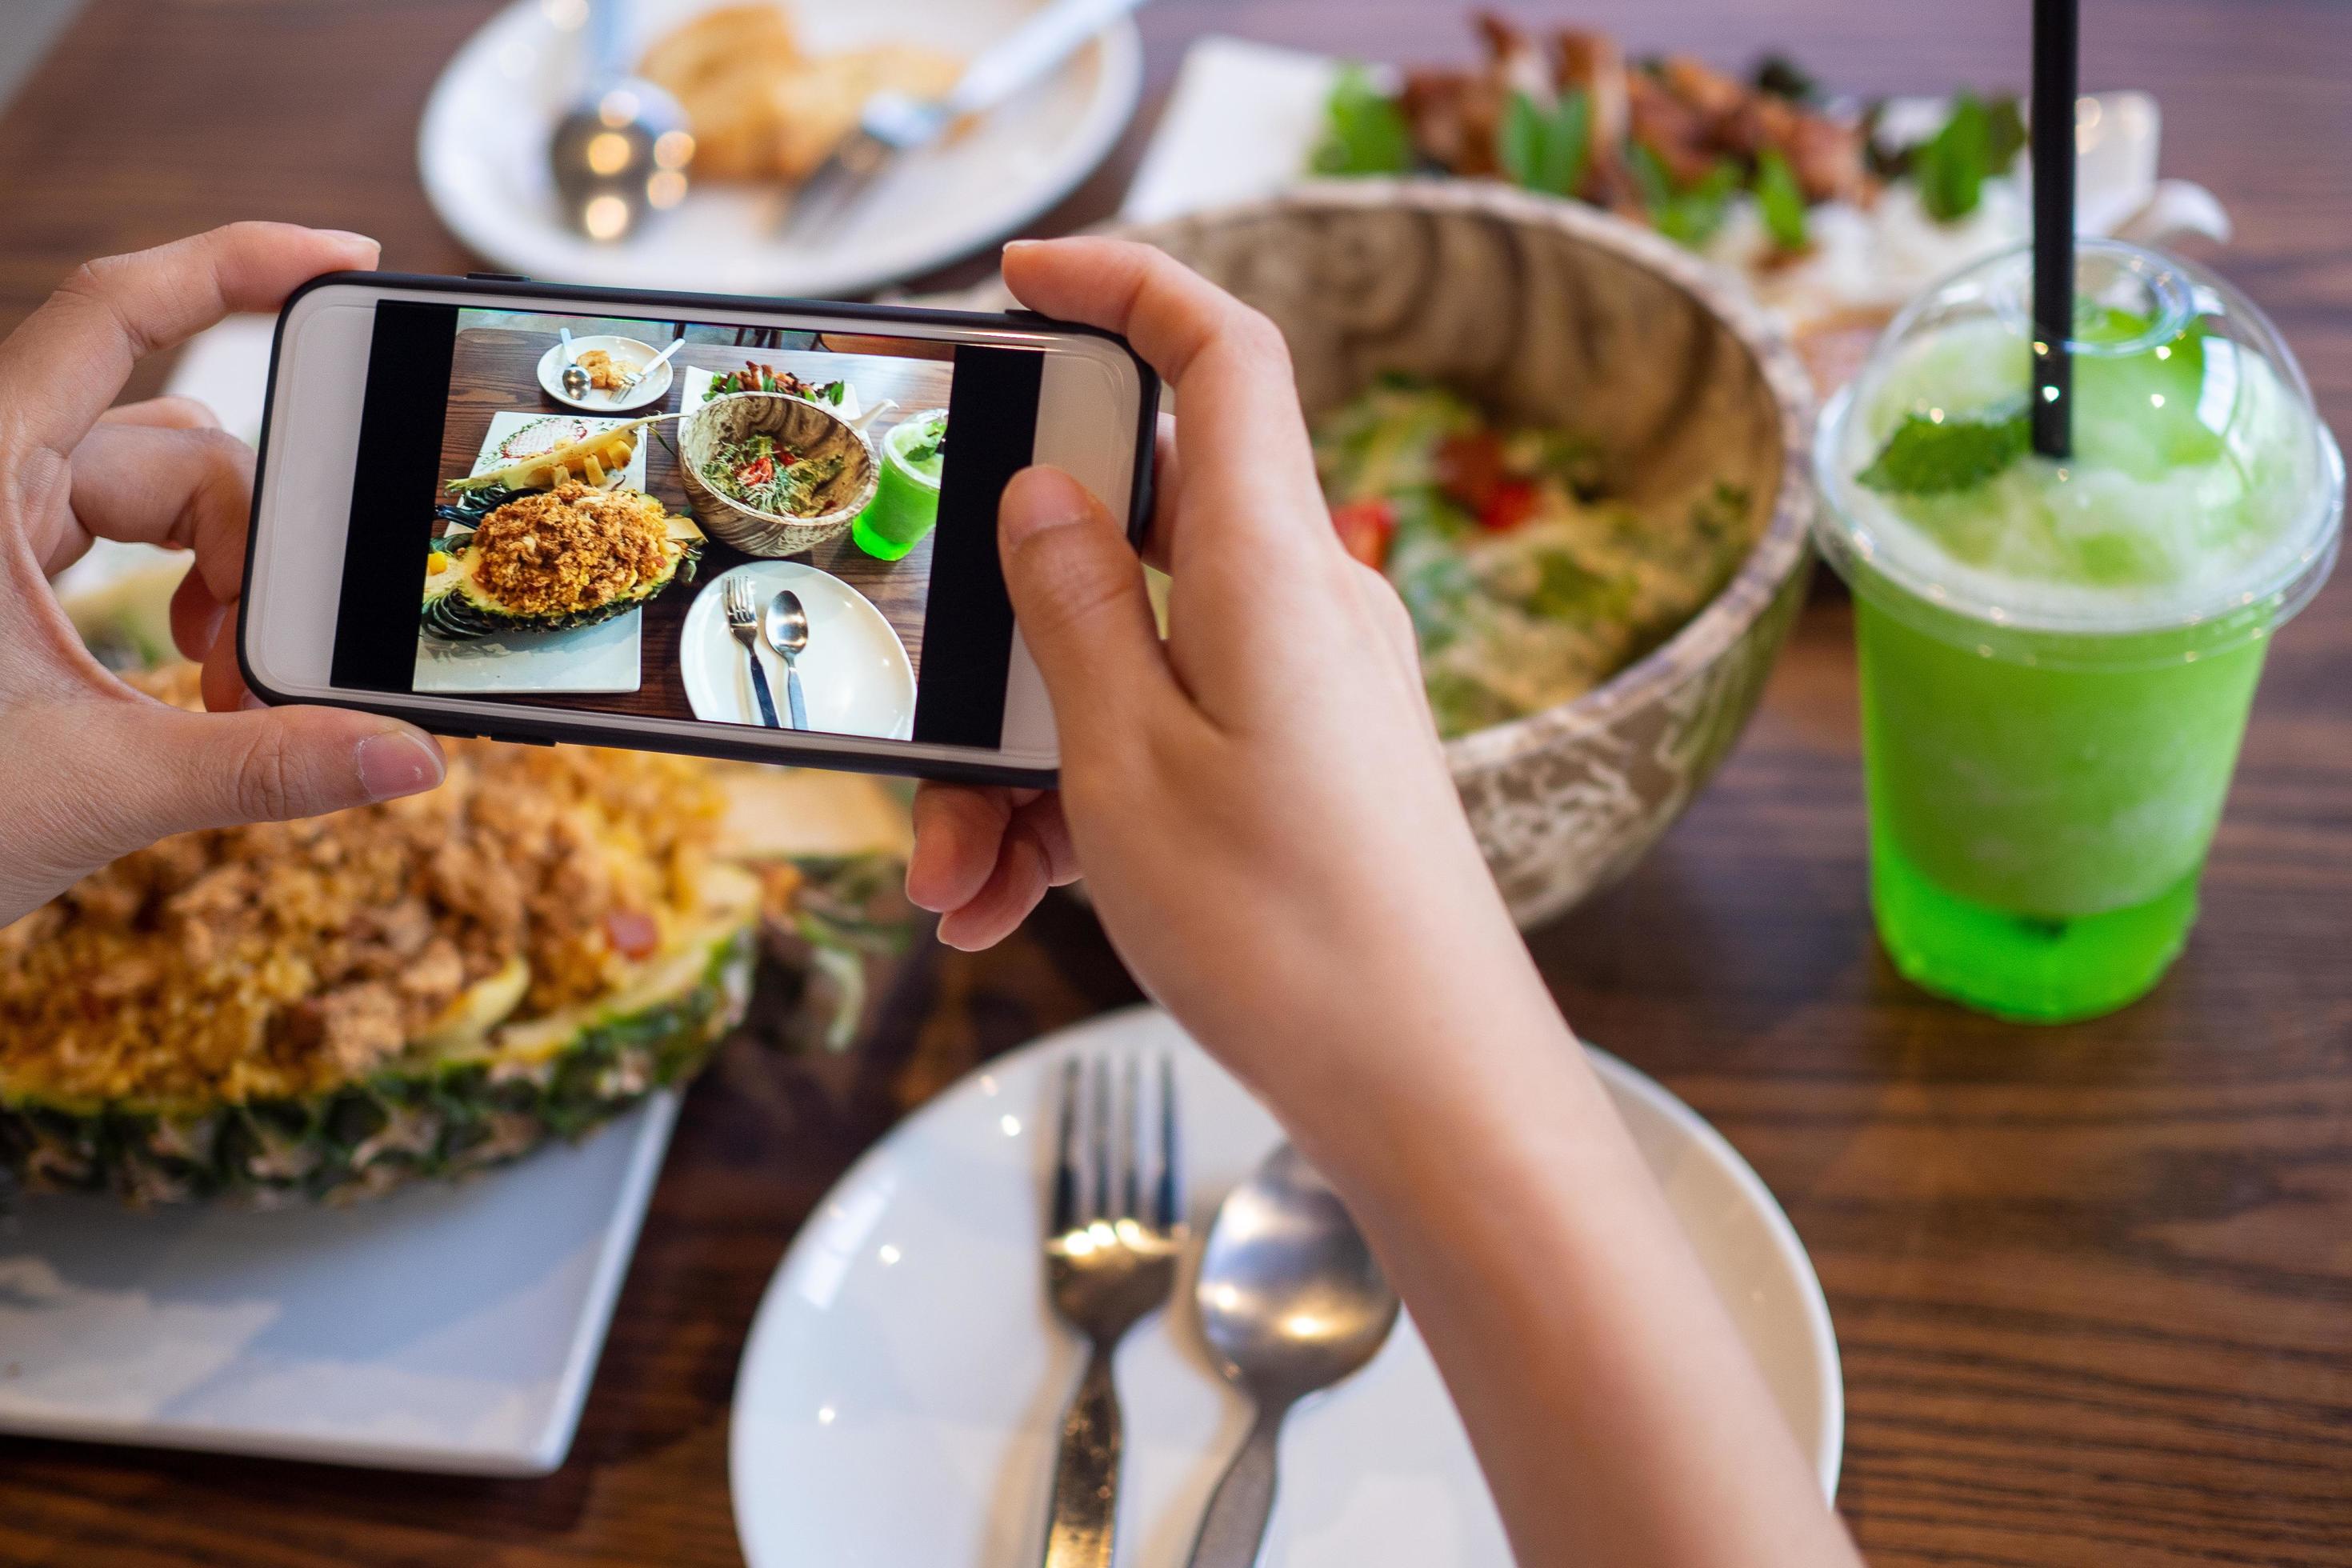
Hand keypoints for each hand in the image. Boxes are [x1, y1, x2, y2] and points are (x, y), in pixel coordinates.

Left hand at [0, 223, 445, 925]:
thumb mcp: (94, 789)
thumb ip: (263, 769)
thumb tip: (409, 758)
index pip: (114, 314)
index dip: (232, 262)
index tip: (346, 261)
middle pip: (174, 445)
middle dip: (255, 542)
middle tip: (271, 658)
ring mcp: (2, 530)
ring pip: (163, 499)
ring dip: (231, 584)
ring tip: (233, 688)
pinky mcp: (13, 579)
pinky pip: (134, 544)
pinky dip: (196, 601)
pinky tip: (209, 681)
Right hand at [906, 238, 1557, 1110]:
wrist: (1432, 1090)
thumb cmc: (1290, 933)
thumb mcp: (1125, 763)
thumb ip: (1072, 610)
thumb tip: (1043, 492)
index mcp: (1267, 564)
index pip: (1220, 352)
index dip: (1125, 284)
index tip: (1023, 279)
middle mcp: (1302, 602)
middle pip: (1130, 537)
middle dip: (1003, 628)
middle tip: (921, 726)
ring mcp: (1309, 685)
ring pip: (1129, 658)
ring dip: (1023, 754)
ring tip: (958, 880)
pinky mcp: (1307, 760)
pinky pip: (1169, 736)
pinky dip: (1083, 801)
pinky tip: (1011, 901)